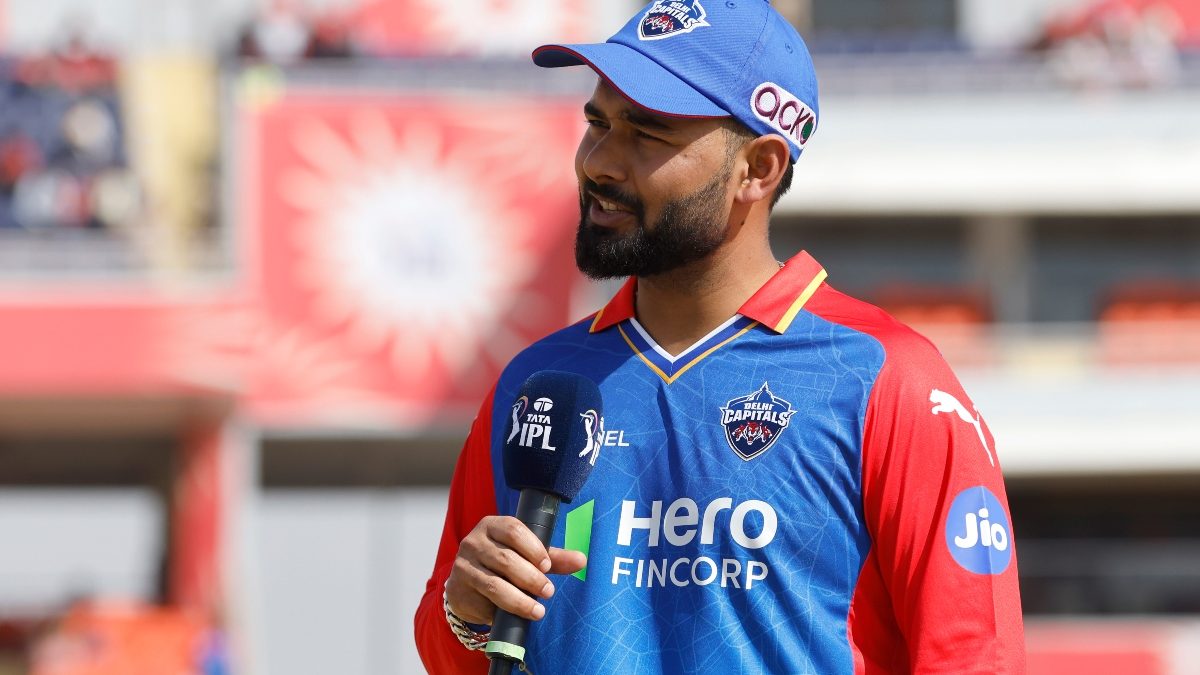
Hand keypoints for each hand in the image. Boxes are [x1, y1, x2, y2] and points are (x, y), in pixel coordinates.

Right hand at [445, 516, 586, 624]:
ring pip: (495, 583)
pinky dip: (503, 609)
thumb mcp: (525, 556)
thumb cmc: (501, 565)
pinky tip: (515, 615)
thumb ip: (552, 557)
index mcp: (492, 525)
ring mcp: (464, 565)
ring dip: (520, 600)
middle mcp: (474, 541)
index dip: (533, 548)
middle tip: (548, 591)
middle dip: (531, 577)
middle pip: (506, 558)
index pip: (513, 529)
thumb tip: (581, 560)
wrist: (467, 586)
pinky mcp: (458, 588)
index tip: (547, 566)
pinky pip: (483, 601)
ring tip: (538, 611)